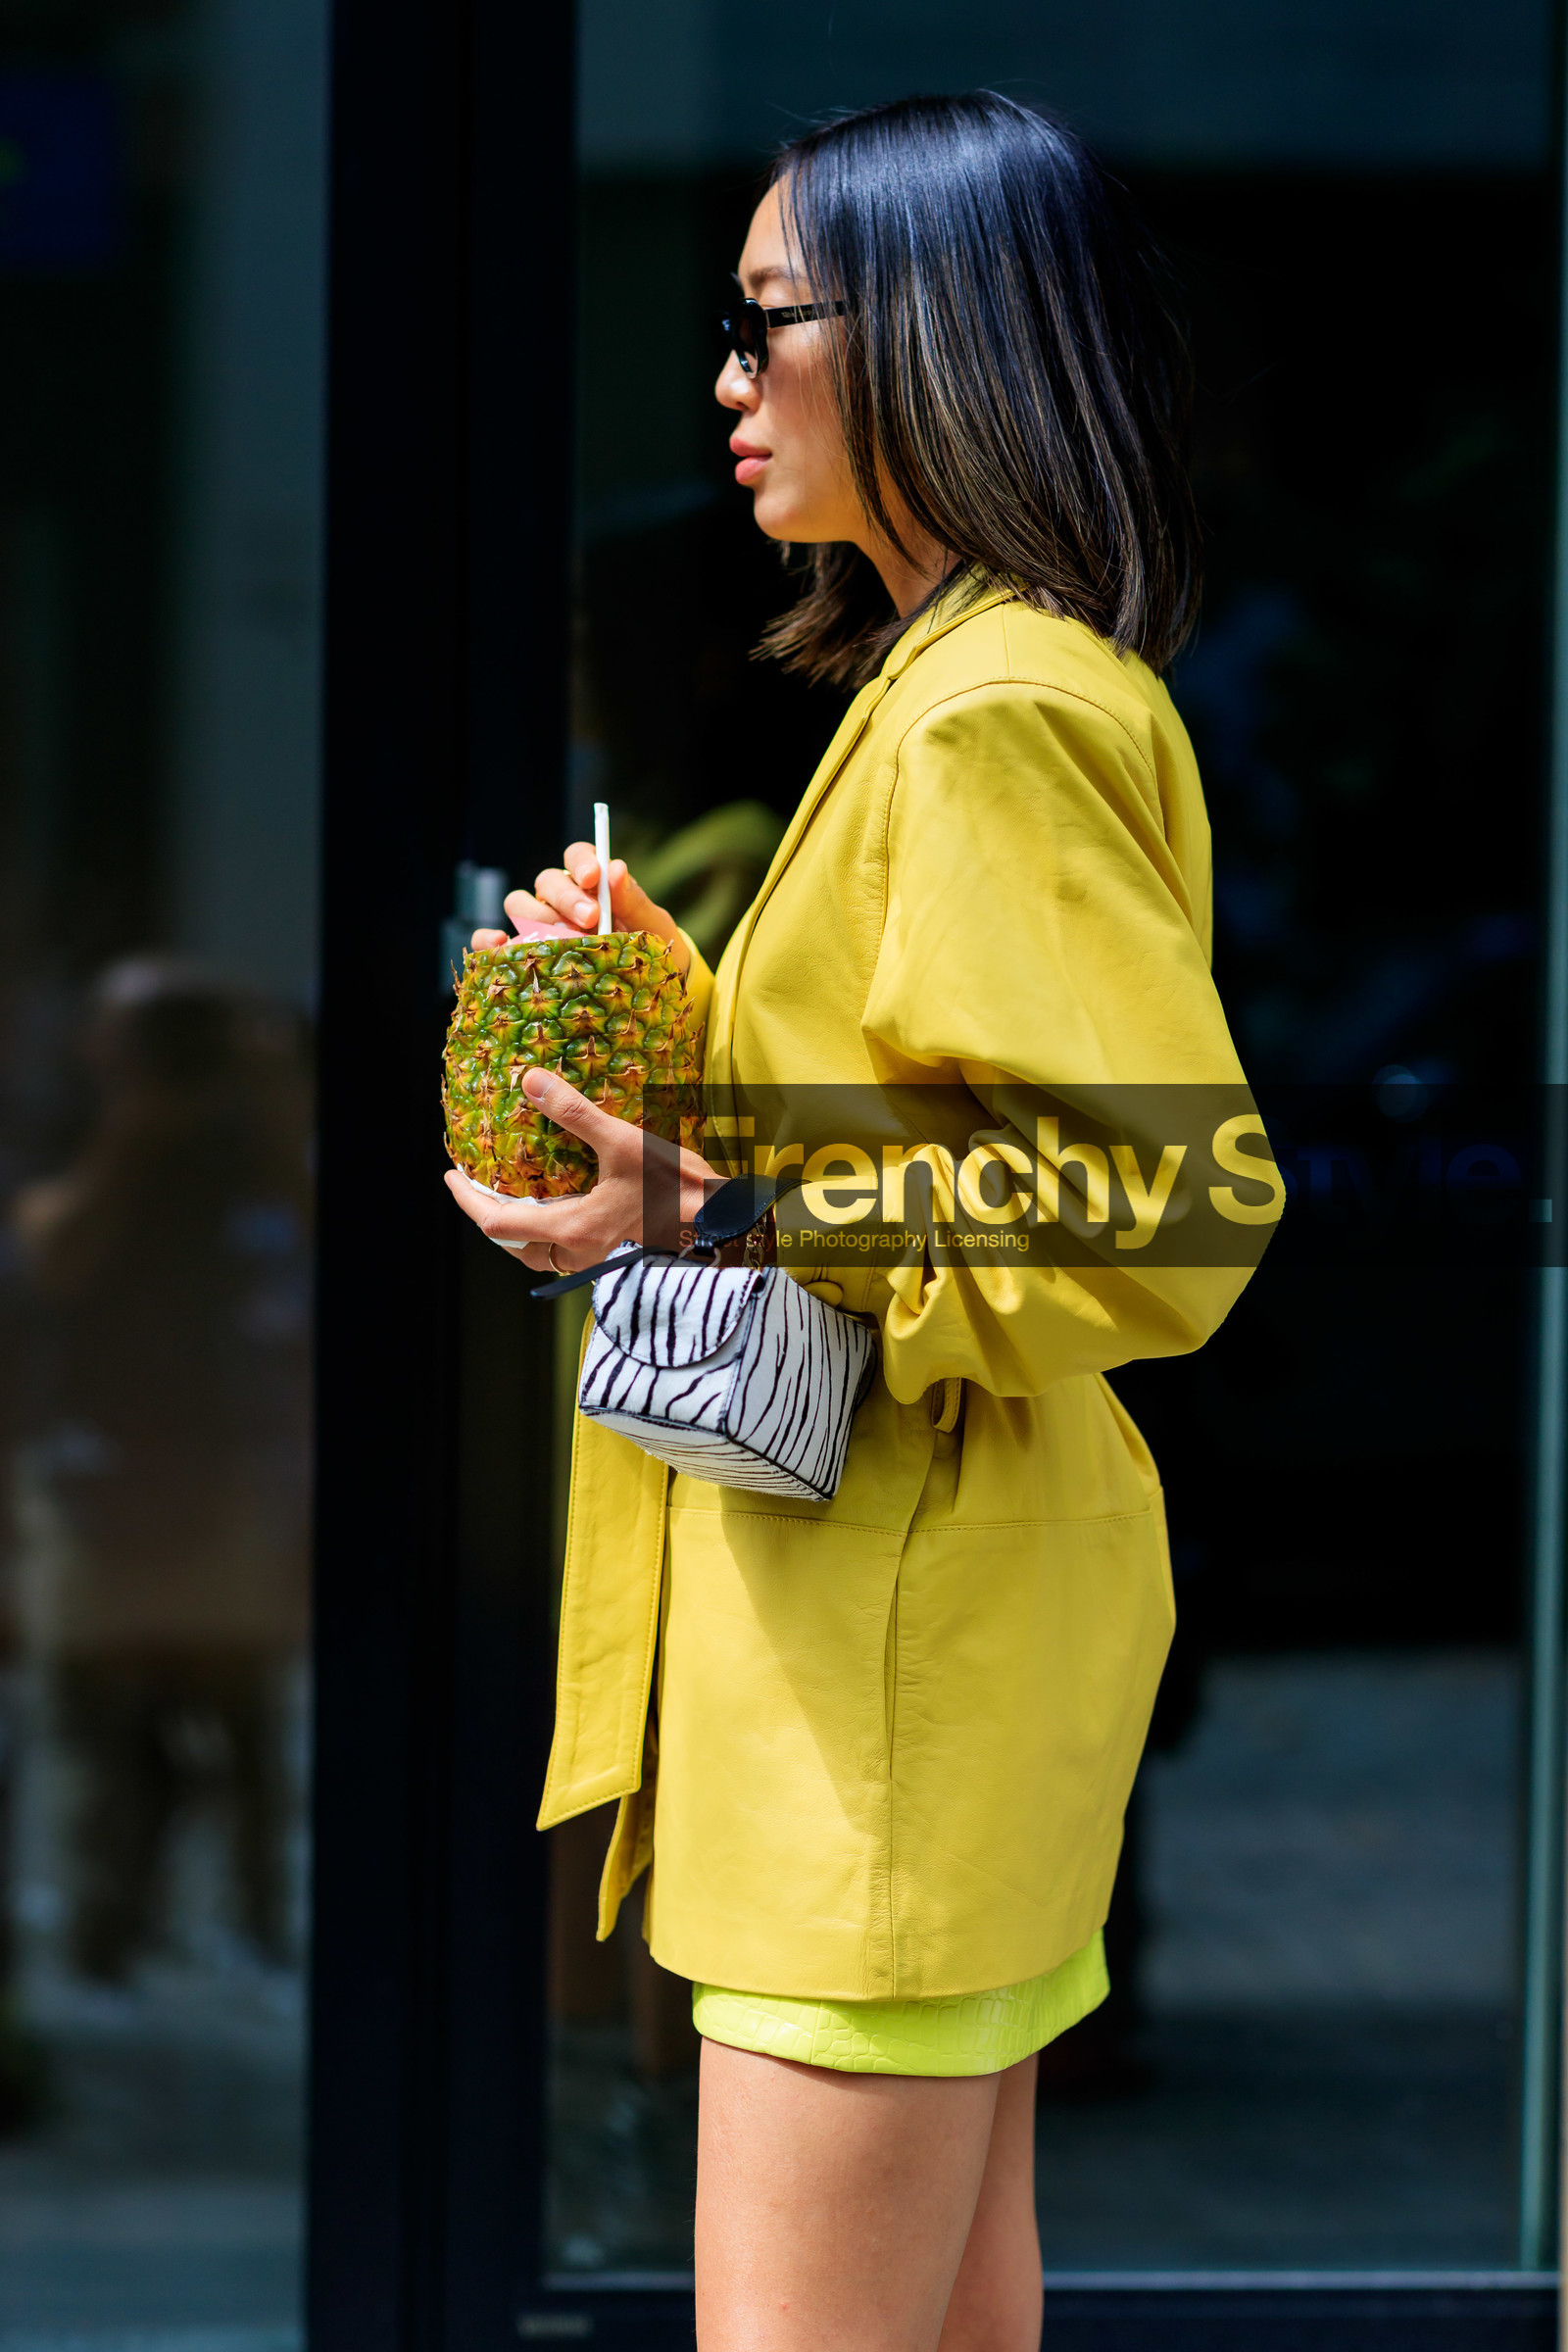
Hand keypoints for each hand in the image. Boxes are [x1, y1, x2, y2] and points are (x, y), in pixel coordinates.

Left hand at [444, 1065, 713, 1273]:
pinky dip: (545, 1229)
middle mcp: (578, 1253)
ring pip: (537, 1252)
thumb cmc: (680, 1190)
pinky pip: (562, 1249)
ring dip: (517, 1226)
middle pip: (512, 1245)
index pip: (497, 1224)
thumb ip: (575, 1113)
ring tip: (508, 1195)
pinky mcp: (614, 1253)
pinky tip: (555, 1203)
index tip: (451, 1175)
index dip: (466, 1200)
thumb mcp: (625, 1143)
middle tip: (474, 1186)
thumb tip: (531, 1081)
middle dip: (487, 1216)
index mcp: (572, 1231)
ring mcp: (597, 1258)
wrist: (726, 1225)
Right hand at [470, 841, 688, 972]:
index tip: (593, 877)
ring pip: (519, 904)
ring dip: (537, 918)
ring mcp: (538, 925)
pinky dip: (490, 940)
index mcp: (591, 884)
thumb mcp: (651, 926)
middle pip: (547, 881)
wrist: (641, 993)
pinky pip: (495, 942)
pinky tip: (502, 947)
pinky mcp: (522, 952)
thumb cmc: (646, 951)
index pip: (577, 857)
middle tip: (591, 918)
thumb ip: (633, 899)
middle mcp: (560, 899)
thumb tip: (616, 868)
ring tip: (562, 941)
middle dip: (566, 897)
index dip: (581, 861)